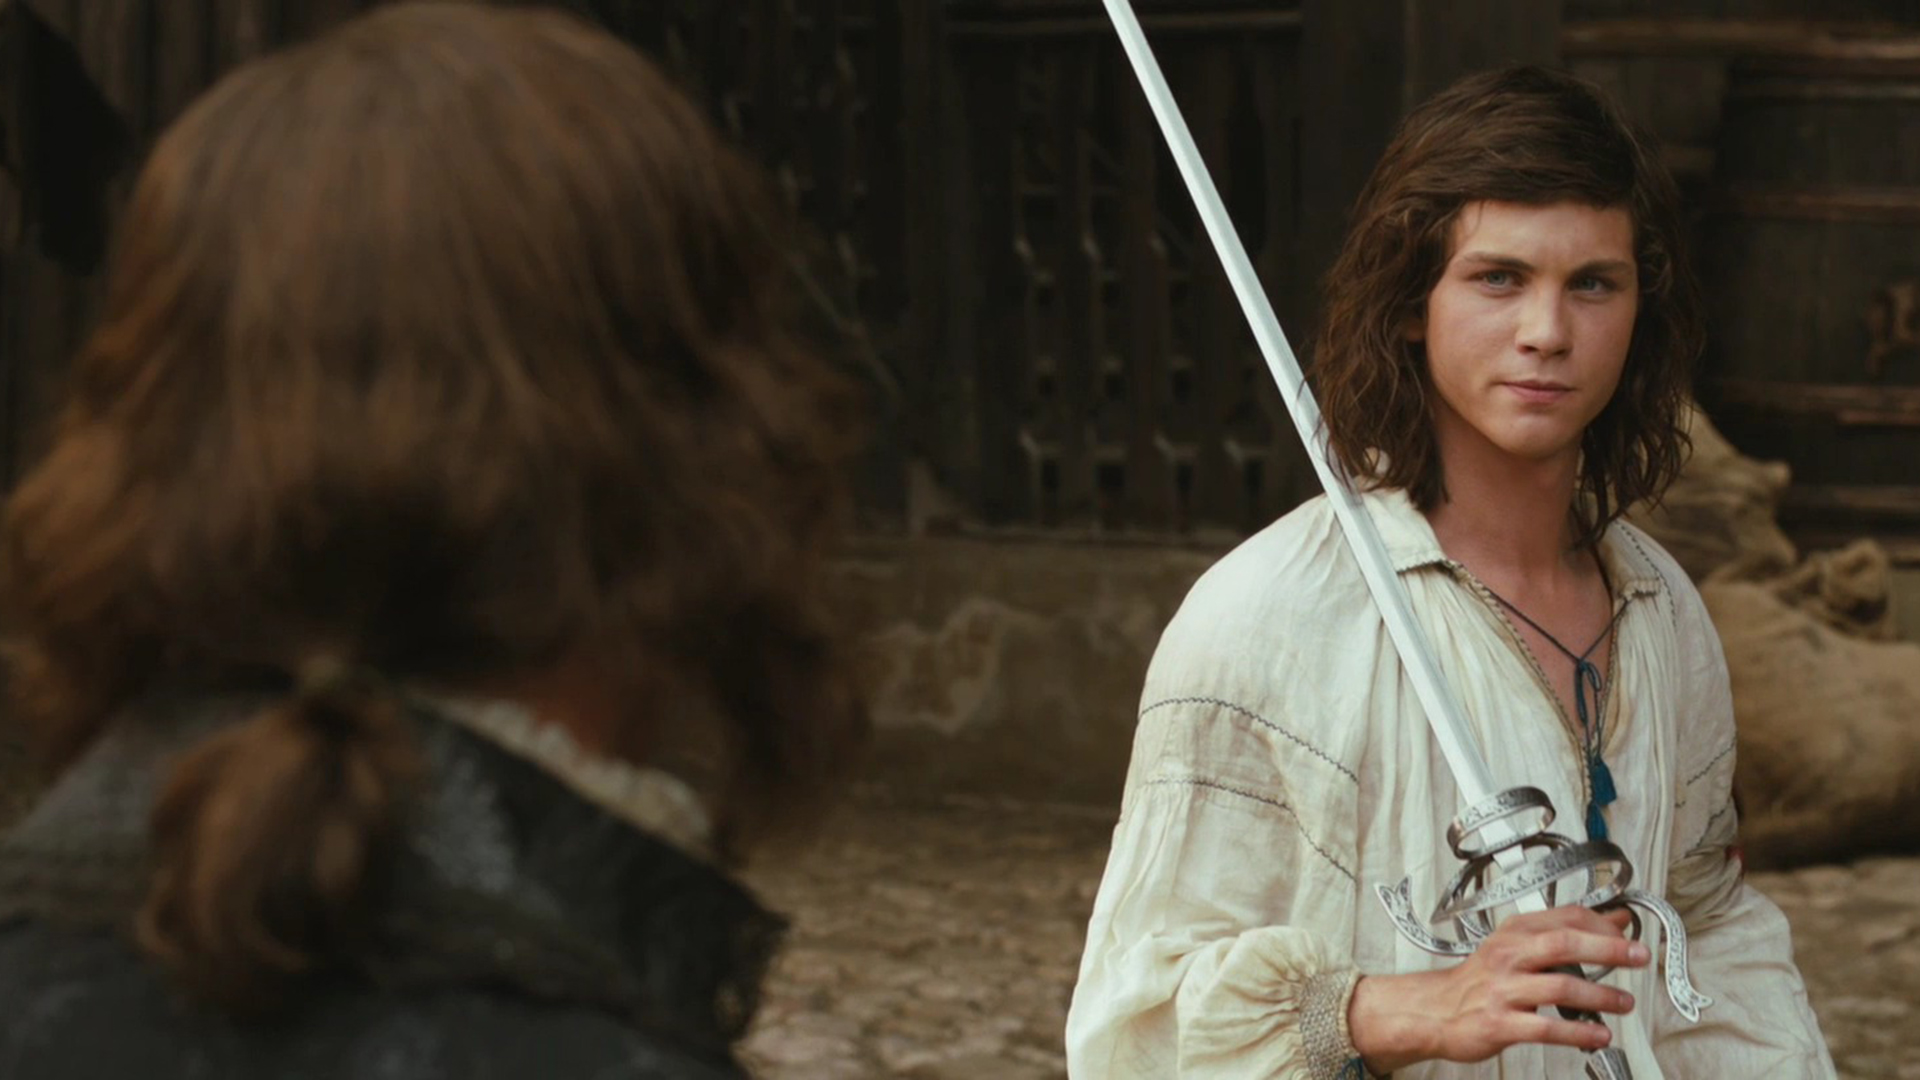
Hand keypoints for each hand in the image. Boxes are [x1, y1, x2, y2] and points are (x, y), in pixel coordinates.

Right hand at [1347, 906, 1648, 1073]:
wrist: (1437, 1011)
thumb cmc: (1482, 980)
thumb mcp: (1517, 947)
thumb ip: (1564, 935)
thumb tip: (1615, 921)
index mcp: (1514, 933)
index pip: (1564, 918)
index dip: (1602, 925)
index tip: (1629, 934)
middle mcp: (1508, 956)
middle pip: (1564, 943)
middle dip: (1609, 949)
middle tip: (1639, 957)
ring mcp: (1503, 989)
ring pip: (1560, 985)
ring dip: (1600, 995)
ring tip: (1624, 1003)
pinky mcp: (1500, 1023)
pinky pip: (1546, 1027)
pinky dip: (1578, 1031)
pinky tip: (1598, 1034)